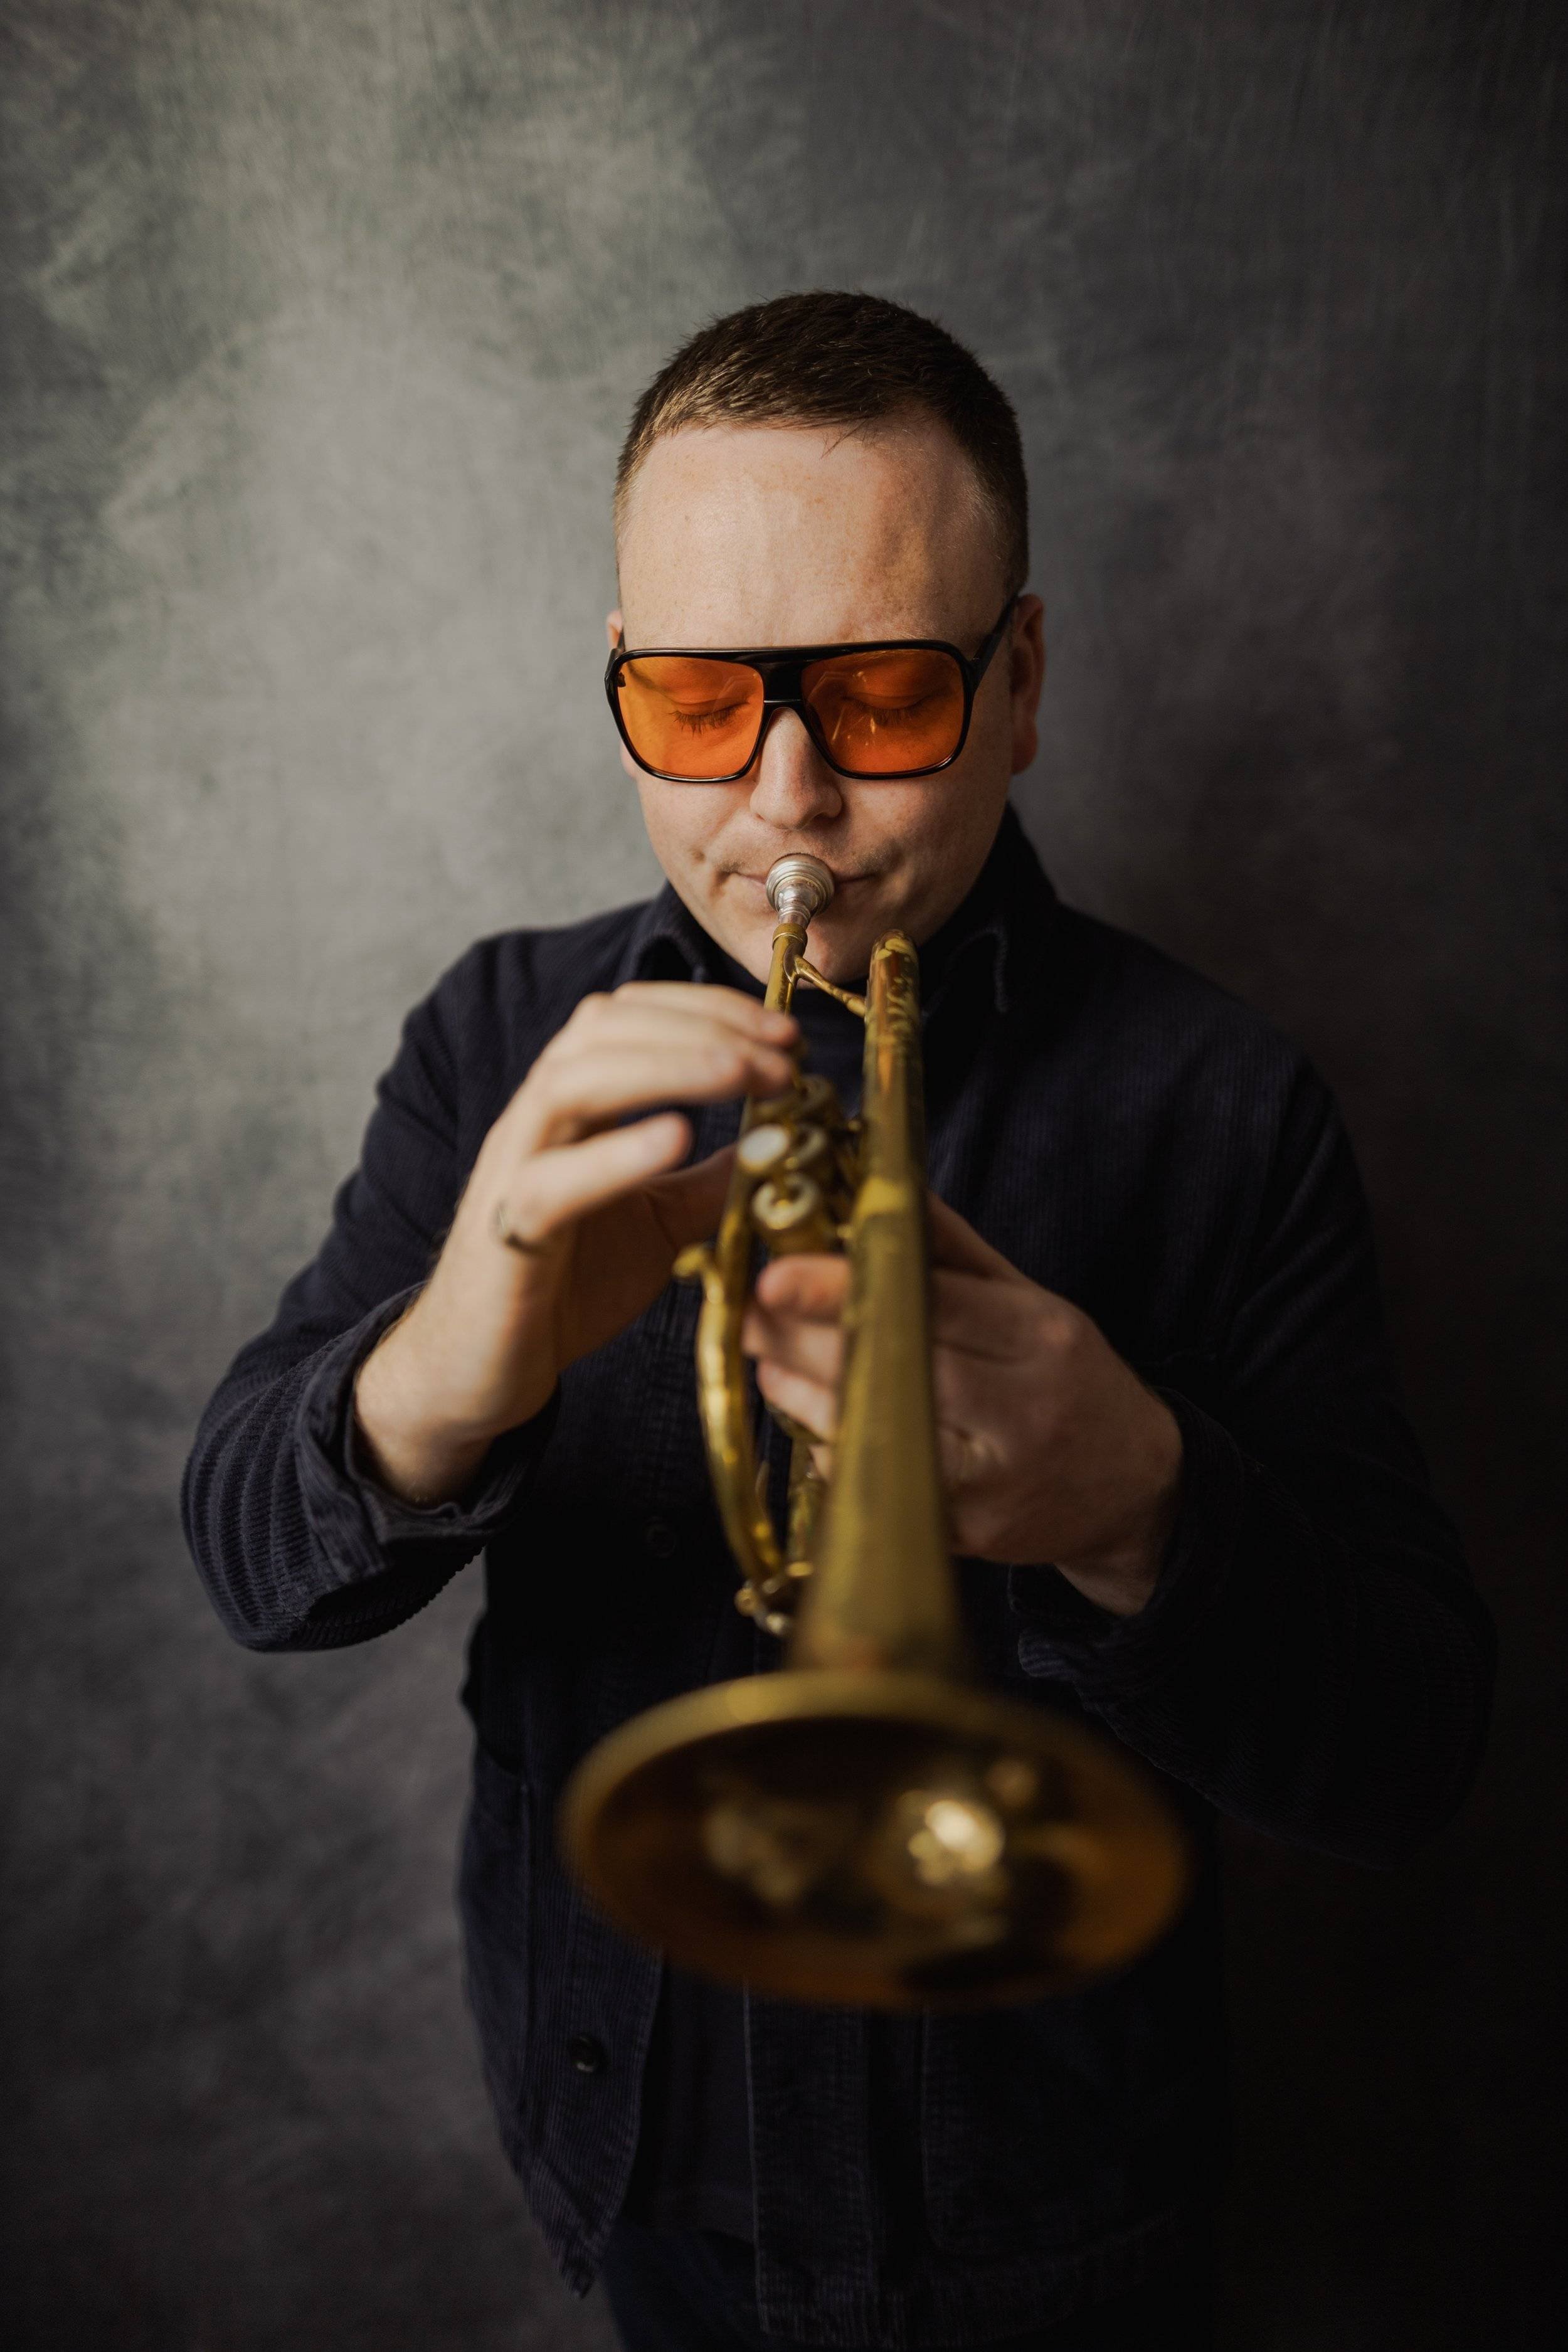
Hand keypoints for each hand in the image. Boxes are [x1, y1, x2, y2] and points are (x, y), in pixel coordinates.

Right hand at [354, 983, 797, 1502]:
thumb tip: (780, 1139)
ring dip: (668, 1066)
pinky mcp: (506, 1233)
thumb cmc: (568, 1284)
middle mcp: (536, 1119)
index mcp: (572, 1105)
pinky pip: (552, 1181)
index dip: (710, 1010)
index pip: (631, 1016)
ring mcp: (515, 1170)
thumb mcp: (662, 1221)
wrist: (481, 1368)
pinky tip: (676, 1139)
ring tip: (744, 1074)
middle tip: (784, 1055)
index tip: (786, 1035)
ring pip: (572, 1083)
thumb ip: (711, 1179)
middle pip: (604, 1029)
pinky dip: (616, 1154)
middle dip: (702, 1027)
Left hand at [741, 1195, 1182, 1616]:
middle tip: (747, 1308)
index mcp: (1038, 1339)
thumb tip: (877, 1188)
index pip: (930, 1307)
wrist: (1133, 1488)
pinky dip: (828, 1442)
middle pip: (888, 1369)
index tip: (775, 1273)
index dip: (843, 1291)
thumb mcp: (1029, 1302)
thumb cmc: (1067, 1379)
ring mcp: (989, 1483)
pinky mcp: (962, 1534)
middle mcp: (1017, 1413)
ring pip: (868, 1430)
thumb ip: (953, 1250)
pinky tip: (816, 1412)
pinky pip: (871, 1481)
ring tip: (772, 1354)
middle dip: (800, 1337)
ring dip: (799, 1389)